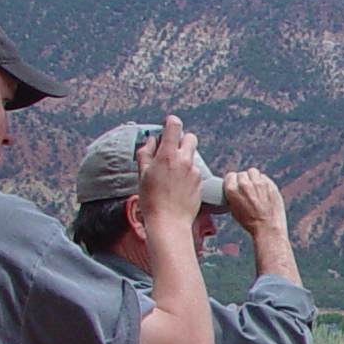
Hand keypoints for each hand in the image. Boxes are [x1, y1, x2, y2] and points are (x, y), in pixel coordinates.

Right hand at [137, 115, 205, 229]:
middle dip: (181, 140)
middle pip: (190, 137)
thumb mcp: (142, 174)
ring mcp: (194, 171)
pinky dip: (188, 173)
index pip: (175, 126)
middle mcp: (184, 160)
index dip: (170, 122)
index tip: (166, 126)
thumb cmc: (151, 199)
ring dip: (184, 159)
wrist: (169, 221)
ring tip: (172, 174)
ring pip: (192, 156)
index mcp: (167, 155)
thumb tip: (151, 140)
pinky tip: (178, 186)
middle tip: (170, 150)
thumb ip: (146, 153)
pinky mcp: (200, 182)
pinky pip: (194, 171)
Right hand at [220, 168, 287, 240]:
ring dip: (253, 177)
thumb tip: (234, 189)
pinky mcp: (270, 184)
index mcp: (232, 190)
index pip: (230, 175)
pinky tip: (263, 190)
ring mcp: (258, 183)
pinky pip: (264, 177)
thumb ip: (233, 196)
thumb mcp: (234, 210)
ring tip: (255, 186)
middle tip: (247, 189)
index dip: (233, 181)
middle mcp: (245, 184)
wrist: (267, 228)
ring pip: (253, 172)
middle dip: (243, 180)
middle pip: (242, 174)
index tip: (236, 185)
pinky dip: (262, 181)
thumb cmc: (250, 222)